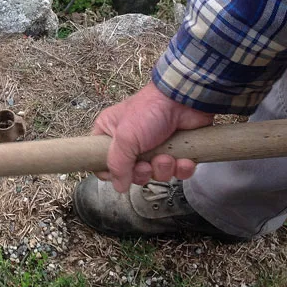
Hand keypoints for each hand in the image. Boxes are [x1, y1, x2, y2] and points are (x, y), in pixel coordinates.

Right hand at [92, 82, 214, 192]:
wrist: (184, 99)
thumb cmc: (149, 111)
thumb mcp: (125, 138)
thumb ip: (117, 164)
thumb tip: (118, 186)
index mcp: (111, 134)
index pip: (103, 162)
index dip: (112, 173)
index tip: (122, 173)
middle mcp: (130, 143)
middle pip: (131, 173)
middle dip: (143, 173)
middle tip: (146, 164)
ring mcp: (154, 148)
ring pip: (156, 174)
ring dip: (163, 168)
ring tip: (167, 156)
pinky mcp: (175, 150)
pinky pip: (177, 172)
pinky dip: (181, 168)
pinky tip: (183, 158)